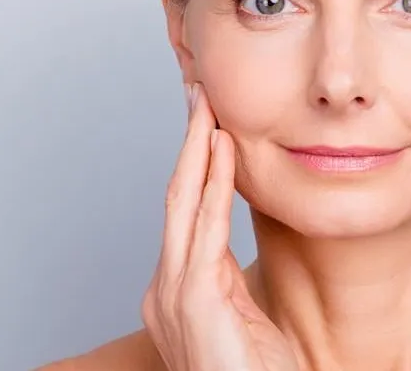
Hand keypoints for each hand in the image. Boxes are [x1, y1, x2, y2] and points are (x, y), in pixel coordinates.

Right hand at [141, 82, 298, 370]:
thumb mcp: (244, 318)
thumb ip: (233, 280)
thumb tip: (233, 248)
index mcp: (177, 291)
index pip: (184, 213)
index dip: (193, 163)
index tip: (206, 122)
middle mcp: (165, 289)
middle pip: (175, 197)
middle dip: (187, 141)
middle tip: (198, 92)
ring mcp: (173, 295)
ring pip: (183, 203)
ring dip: (197, 148)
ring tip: (208, 105)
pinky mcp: (194, 301)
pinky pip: (205, 228)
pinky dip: (213, 183)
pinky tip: (222, 149)